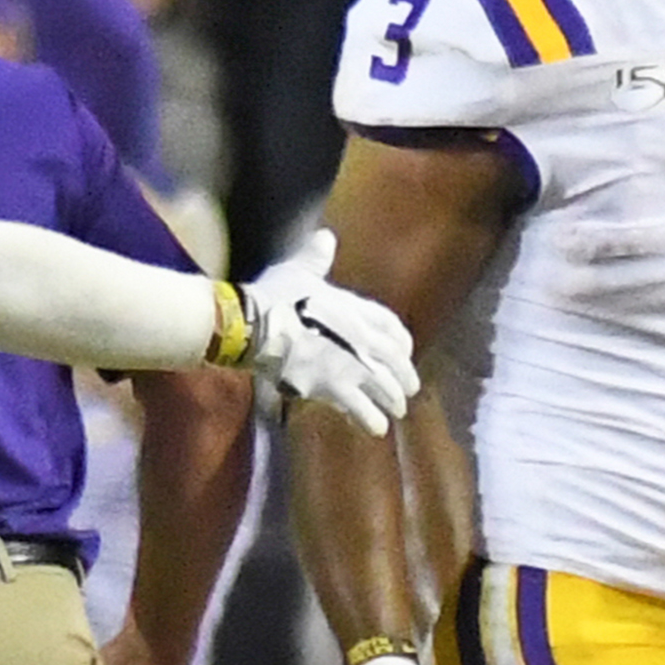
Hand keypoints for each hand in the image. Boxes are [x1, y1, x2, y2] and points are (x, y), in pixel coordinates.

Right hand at [234, 270, 420, 430]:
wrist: (255, 325)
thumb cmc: (274, 295)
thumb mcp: (298, 270)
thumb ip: (316, 258)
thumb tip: (326, 236)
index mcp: (355, 308)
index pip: (390, 325)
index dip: (401, 341)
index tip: (406, 352)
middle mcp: (361, 337)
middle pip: (394, 360)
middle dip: (404, 376)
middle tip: (409, 390)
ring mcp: (350, 364)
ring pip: (383, 387)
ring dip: (392, 400)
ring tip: (396, 413)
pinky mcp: (334, 387)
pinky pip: (360, 408)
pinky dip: (370, 419)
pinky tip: (376, 429)